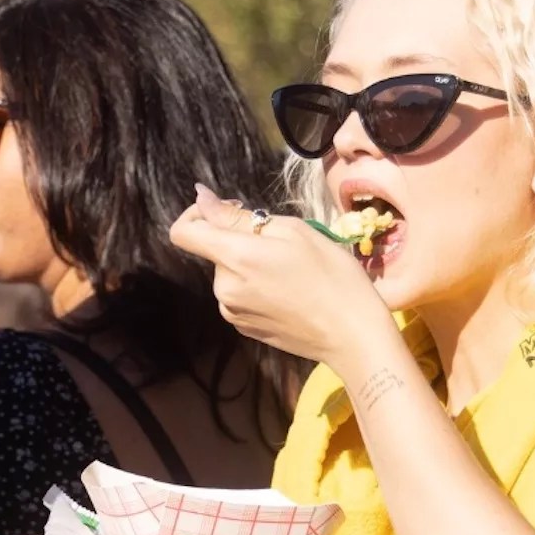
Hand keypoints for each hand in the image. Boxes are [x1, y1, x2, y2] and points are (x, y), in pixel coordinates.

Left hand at [169, 184, 397, 365]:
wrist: (352, 335)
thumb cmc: (331, 276)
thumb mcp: (292, 231)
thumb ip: (239, 217)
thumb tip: (201, 199)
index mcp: (234, 258)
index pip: (182, 232)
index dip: (196, 214)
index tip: (228, 211)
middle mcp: (223, 288)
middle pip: (213, 251)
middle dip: (239, 240)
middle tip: (281, 244)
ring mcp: (231, 312)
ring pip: (228, 273)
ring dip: (248, 264)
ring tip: (289, 270)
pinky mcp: (243, 328)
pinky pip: (238, 295)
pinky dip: (254, 286)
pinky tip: (286, 290)